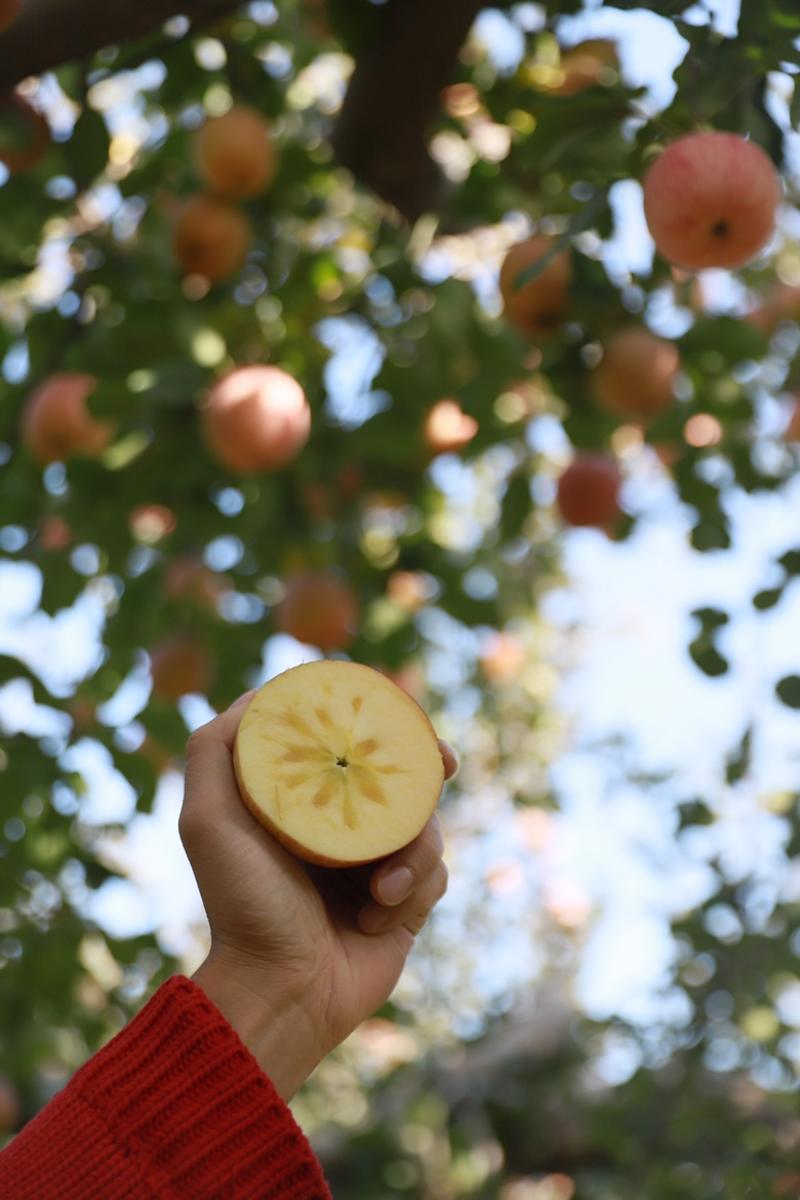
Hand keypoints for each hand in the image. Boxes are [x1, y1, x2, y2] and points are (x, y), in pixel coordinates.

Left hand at [180, 690, 455, 1098]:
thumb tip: (259, 696)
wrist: (281, 991)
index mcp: (302, 805)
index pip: (346, 747)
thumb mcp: (208, 818)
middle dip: (423, 770)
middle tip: (440, 763)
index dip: (377, 722)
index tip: (400, 712)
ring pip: (424, 824)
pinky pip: (435, 872)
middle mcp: (340, 830)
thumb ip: (214, 750)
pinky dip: (412, 888)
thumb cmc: (242, 903)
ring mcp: (375, 865)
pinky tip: (377, 915)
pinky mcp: (405, 904)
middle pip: (397, 778)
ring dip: (411, 849)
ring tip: (379, 887)